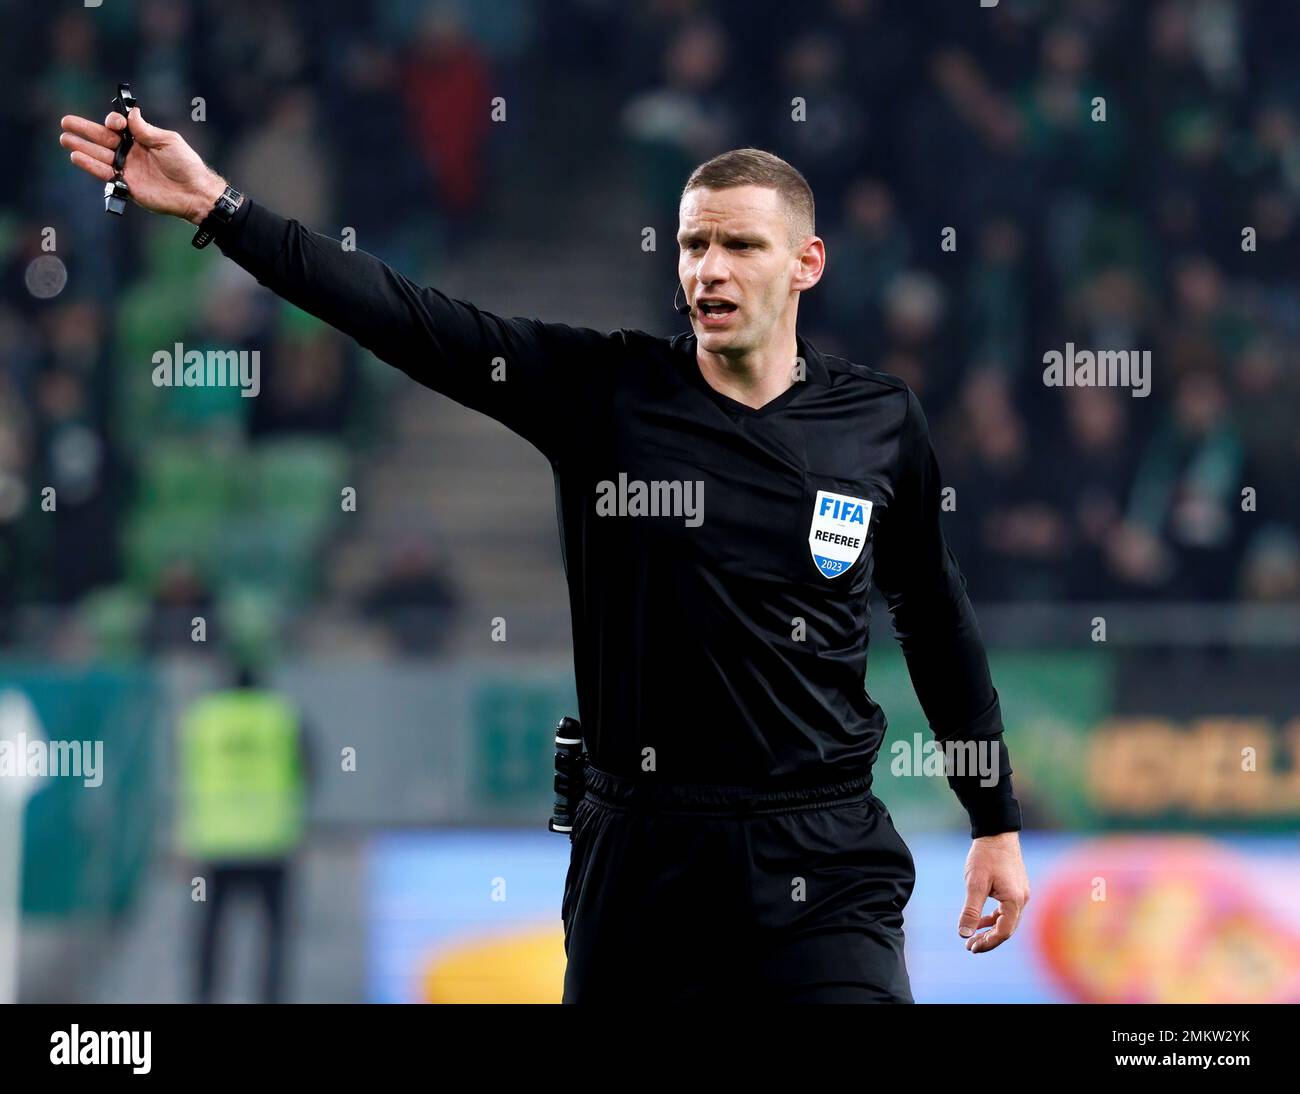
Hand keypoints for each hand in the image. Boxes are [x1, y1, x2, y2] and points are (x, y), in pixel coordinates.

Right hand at [59, 107, 227, 224]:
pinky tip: (76, 157)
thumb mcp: (168, 141)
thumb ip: (146, 130)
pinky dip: (91, 166)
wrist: (193, 192)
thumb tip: (131, 113)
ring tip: (65, 139)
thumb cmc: (186, 165)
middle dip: (84, 130)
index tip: (113, 124)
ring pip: (99, 155)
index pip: (118, 127)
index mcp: (141, 138)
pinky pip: (105, 173)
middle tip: (65, 122)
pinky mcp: (126, 184)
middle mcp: (131, 151)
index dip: (112, 122)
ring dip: (82, 147)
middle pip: (102, 138)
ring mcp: (127, 168)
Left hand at [957, 830, 1028, 952]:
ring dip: (991, 929)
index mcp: (1014, 900)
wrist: (997, 832)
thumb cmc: (985, 856)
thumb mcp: (974, 884)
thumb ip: (971, 911)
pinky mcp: (1016, 888)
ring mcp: (1021, 894)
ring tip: (973, 936)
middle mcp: (1022, 899)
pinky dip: (994, 917)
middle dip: (989, 939)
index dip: (988, 943)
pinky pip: (1007, 910)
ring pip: (1007, 920)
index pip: (1004, 932)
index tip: (970, 947)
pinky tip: (981, 920)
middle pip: (1007, 929)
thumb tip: (964, 934)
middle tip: (970, 947)